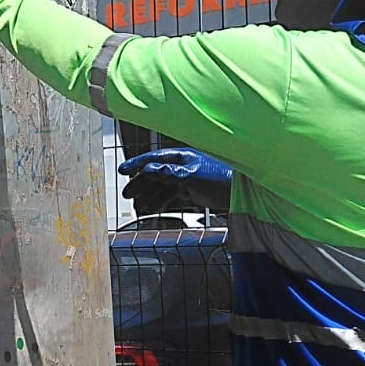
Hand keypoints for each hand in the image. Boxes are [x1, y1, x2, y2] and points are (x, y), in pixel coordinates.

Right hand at [119, 148, 233, 212]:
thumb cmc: (222, 177)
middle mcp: (181, 166)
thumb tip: (148, 169)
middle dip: (140, 184)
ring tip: (138, 206)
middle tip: (127, 194)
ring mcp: (186, 178)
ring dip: (149, 195)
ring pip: (161, 186)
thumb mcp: (192, 174)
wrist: (242, 191)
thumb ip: (169, 172)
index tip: (122, 170)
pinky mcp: (191, 190)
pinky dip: (160, 202)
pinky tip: (153, 208)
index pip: (153, 159)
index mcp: (180, 157)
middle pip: (154, 174)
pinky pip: (170, 195)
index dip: (136, 164)